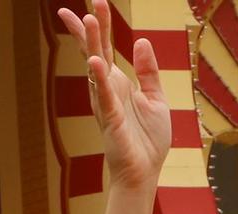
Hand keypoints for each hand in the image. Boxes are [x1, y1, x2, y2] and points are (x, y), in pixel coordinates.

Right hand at [56, 0, 170, 188]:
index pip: (106, 47)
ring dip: (92, 45)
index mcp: (118, 82)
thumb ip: (149, 71)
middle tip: (81, 5)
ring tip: (87, 21)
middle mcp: (108, 89)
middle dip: (90, 28)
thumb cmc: (148, 140)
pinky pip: (105, 96)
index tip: (96, 2)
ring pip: (96, 68)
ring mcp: (107, 103)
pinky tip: (95, 62)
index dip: (101, 25)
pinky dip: (99, 79)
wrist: (144, 172)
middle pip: (95, 51)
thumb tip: (143, 41)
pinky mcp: (111, 120)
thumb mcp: (155, 98)